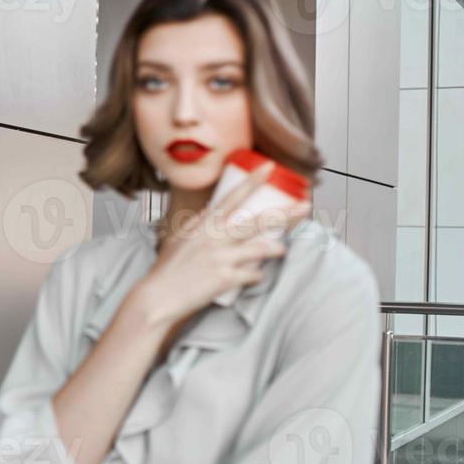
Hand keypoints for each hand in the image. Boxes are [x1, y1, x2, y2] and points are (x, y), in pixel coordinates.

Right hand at [134, 161, 310, 324]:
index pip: (232, 197)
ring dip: (275, 249)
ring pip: (261, 248)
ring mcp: (221, 257)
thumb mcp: (179, 238)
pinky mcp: (226, 278)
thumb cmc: (166, 268)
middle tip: (305, 207)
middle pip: (256, 221)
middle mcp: (214, 237)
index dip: (252, 181)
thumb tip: (210, 213)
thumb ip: (197, 224)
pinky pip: (252, 275)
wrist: (158, 297)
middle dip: (284, 213)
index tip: (269, 167)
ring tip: (282, 248)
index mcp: (204, 224)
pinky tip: (254, 277)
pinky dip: (256, 276)